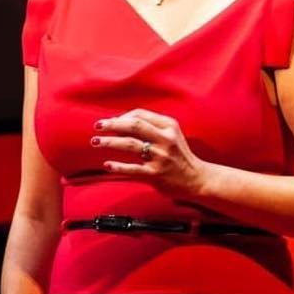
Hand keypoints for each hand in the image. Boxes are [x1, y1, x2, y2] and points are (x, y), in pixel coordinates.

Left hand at [91, 108, 208, 197]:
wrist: (198, 179)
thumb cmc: (180, 157)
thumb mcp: (171, 136)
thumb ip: (152, 128)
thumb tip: (120, 124)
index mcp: (169, 126)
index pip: (141, 114)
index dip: (122, 116)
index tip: (111, 122)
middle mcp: (165, 139)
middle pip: (134, 125)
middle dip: (112, 124)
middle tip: (98, 126)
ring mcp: (160, 157)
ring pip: (130, 144)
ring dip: (109, 142)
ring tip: (95, 142)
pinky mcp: (156, 175)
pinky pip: (132, 169)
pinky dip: (118, 166)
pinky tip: (107, 164)